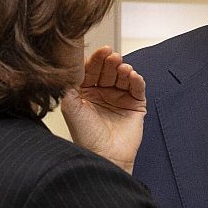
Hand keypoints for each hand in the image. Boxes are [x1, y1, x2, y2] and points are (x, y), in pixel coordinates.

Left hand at [60, 46, 146, 172]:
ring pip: (123, 76)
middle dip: (110, 62)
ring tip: (123, 68)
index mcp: (85, 93)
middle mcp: (102, 94)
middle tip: (112, 57)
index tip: (101, 50)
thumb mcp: (70, 106)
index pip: (91, 69)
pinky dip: (137, 80)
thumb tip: (71, 63)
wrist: (105, 156)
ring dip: (124, 69)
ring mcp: (119, 98)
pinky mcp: (135, 105)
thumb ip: (69, 83)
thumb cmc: (86, 137)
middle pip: (108, 69)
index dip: (96, 59)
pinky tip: (133, 76)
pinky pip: (138, 87)